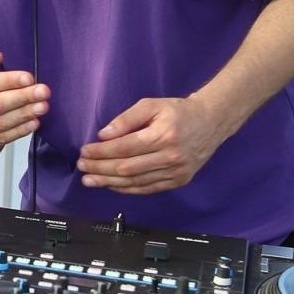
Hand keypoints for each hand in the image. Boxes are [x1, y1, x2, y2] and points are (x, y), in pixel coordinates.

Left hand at [76, 95, 227, 194]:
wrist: (212, 121)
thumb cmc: (179, 111)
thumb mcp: (151, 105)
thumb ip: (126, 119)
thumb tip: (104, 135)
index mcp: (163, 135)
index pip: (124, 147)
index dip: (101, 152)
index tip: (84, 152)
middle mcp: (170, 156)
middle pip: (127, 168)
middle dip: (100, 168)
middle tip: (82, 167)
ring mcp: (176, 172)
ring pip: (136, 181)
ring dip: (109, 182)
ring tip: (90, 180)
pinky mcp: (179, 180)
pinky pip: (148, 188)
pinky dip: (127, 189)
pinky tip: (111, 185)